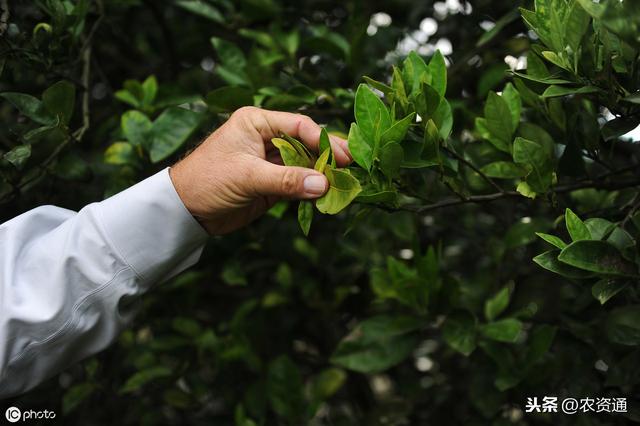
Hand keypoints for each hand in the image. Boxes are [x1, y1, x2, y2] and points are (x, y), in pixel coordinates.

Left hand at [169, 107, 351, 234]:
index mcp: (257, 122)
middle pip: (306, 144)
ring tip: (346, 184)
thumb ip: (286, 180)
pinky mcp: (271, 184)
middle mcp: (266, 137)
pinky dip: (312, 190)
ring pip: (305, 165)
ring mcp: (270, 162)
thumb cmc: (207, 180)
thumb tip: (323, 184)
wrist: (184, 210)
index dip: (322, 141)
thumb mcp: (247, 177)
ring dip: (323, 175)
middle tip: (353, 167)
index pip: (298, 125)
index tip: (341, 158)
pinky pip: (298, 184)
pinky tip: (328, 195)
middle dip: (328, 157)